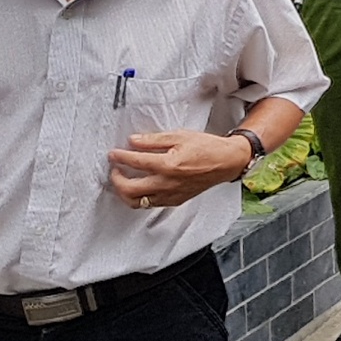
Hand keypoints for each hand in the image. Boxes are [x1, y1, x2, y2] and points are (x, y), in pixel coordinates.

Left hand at [107, 131, 252, 208]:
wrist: (226, 162)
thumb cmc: (207, 148)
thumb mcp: (180, 136)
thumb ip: (154, 140)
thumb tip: (134, 141)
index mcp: (168, 164)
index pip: (134, 162)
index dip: (119, 157)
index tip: (113, 154)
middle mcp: (167, 183)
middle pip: (129, 189)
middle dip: (116, 179)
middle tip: (114, 170)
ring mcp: (171, 195)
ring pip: (137, 202)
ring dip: (124, 193)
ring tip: (123, 182)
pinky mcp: (175, 201)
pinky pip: (150, 204)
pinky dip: (140, 198)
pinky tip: (140, 188)